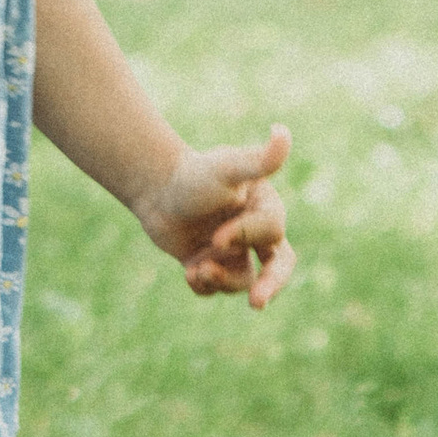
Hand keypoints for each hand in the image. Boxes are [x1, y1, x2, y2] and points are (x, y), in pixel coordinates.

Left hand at [136, 126, 293, 308]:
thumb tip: (283, 132)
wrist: (154, 187)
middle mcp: (255, 231)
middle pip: (279, 266)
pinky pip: (216, 287)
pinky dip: (204, 285)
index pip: (271, 232)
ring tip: (196, 270)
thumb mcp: (225, 167)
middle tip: (256, 304)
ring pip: (243, 281)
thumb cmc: (194, 174)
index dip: (245, 236)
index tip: (216, 236)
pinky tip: (189, 272)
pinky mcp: (212, 264)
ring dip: (222, 280)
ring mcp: (234, 251)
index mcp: (266, 207)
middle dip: (270, 286)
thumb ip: (257, 159)